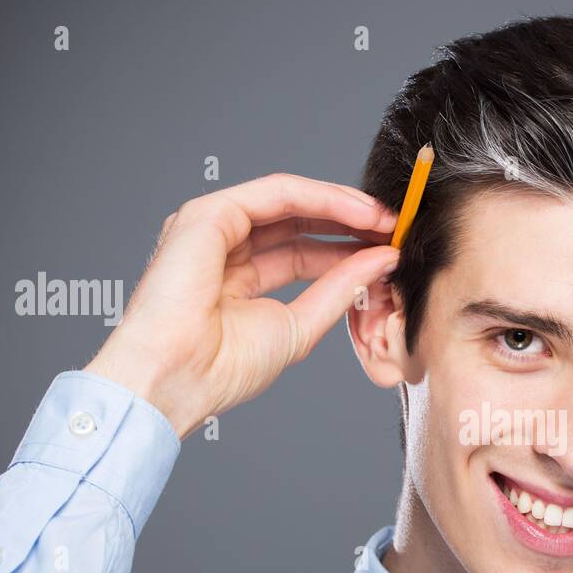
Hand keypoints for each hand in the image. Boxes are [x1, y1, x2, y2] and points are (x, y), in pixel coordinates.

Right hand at [83, 172, 399, 437]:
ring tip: (384, 218)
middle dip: (349, 222)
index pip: (302, 252)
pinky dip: (321, 197)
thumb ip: (340, 290)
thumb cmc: (220, 368)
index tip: (388, 252)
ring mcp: (214, 227)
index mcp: (239, 279)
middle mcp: (224, 248)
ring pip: (289, 201)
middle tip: (394, 228)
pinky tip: (357, 211)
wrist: (178, 377)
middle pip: (297, 222)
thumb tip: (382, 261)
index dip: (346, 249)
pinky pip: (276, 194)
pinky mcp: (209, 213)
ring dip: (341, 205)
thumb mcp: (299, 326)